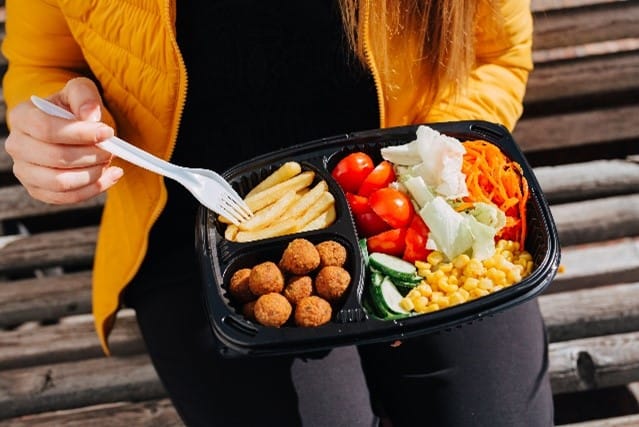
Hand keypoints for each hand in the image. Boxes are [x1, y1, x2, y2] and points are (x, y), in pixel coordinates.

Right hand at [4, 77, 121, 203]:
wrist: (69, 130)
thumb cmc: (73, 109)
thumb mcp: (79, 92)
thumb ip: (84, 96)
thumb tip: (90, 116)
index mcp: (22, 117)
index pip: (47, 129)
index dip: (80, 133)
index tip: (107, 133)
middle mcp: (17, 146)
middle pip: (56, 157)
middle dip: (90, 155)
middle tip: (111, 149)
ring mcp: (25, 171)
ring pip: (60, 182)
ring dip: (92, 174)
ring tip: (109, 162)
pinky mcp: (38, 190)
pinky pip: (65, 198)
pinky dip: (93, 189)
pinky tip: (110, 176)